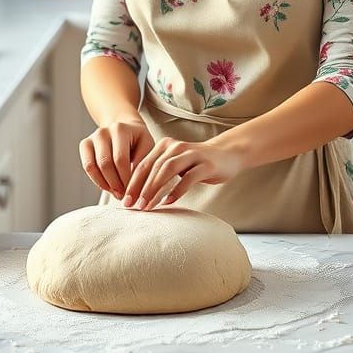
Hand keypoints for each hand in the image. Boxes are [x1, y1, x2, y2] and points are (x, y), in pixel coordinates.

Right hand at [78, 119, 155, 198]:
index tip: (132, 190)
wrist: (126, 129)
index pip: (120, 159)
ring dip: (105, 184)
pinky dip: (97, 180)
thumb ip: (142, 164)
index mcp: (120, 129)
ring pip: (93, 166)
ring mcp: (92, 138)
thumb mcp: (147, 147)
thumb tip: (134, 188)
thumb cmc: (138, 141)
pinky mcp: (85, 145)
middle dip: (115, 184)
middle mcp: (103, 132)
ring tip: (117, 192)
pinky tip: (108, 186)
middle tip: (124, 195)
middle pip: (105, 164)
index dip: (125, 178)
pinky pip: (87, 167)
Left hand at [122, 134, 245, 211]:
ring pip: (167, 170)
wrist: (227, 154)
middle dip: (140, 188)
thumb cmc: (197, 163)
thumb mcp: (175, 165)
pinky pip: (188, 178)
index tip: (125, 201)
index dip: (132, 183)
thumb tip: (136, 195)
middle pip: (153, 167)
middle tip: (133, 206)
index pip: (144, 164)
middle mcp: (177, 147)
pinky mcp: (206, 165)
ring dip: (154, 189)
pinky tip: (168, 202)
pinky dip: (177, 190)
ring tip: (147, 206)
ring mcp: (192, 154)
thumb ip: (158, 173)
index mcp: (165, 146)